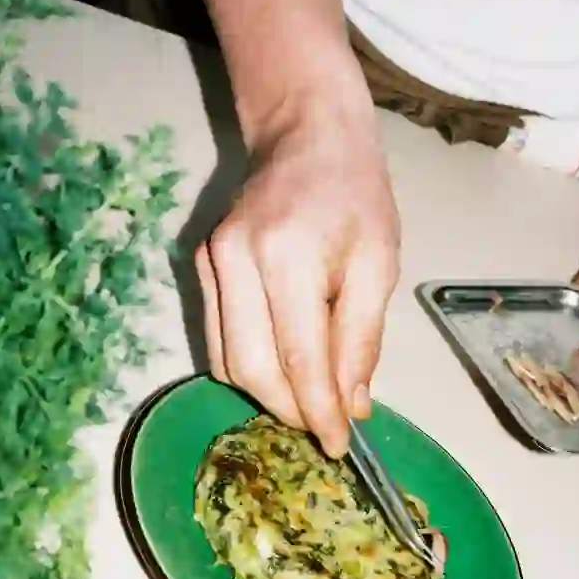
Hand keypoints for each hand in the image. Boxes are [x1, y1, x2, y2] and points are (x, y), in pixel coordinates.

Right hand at [195, 98, 399, 456]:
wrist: (306, 134)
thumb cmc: (354, 195)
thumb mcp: (379, 264)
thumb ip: (362, 339)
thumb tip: (352, 406)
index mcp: (288, 254)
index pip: (300, 357)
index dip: (319, 410)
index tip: (338, 444)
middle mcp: (236, 259)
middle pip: (252, 368)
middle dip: (290, 410)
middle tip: (324, 425)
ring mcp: (210, 261)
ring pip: (228, 361)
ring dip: (268, 394)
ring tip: (309, 398)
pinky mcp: (199, 266)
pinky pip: (220, 340)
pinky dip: (250, 367)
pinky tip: (283, 366)